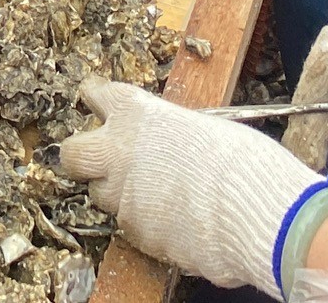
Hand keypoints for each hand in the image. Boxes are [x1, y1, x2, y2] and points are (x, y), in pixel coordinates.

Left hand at [59, 78, 327, 296]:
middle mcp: (117, 151)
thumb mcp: (207, 129)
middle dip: (82, 157)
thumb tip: (173, 145)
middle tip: (103, 160)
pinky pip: (133, 227)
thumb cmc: (243, 160)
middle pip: (73, 153)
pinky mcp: (136, 233)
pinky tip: (175, 222)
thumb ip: (172, 135)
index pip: (96, 95)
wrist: (254, 211)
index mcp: (135, 113)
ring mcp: (122, 195)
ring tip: (154, 196)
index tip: (97, 100)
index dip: (97, 99)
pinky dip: (148, 225)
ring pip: (101, 195)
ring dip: (119, 194)